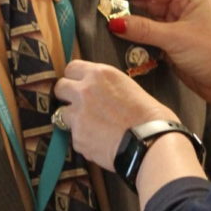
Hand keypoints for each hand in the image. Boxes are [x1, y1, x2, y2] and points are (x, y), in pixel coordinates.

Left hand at [54, 60, 178, 170]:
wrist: (150, 143)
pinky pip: (74, 137)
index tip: (79, 84)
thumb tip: (102, 92)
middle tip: (79, 104)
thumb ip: (108, 86)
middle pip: (60, 87)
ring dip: (72, 119)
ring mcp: (78, 115)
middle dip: (67, 96)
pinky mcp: (77, 138)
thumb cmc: (150, 115)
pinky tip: (99, 142)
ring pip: (61, 114)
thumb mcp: (129, 86)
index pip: (71, 67)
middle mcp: (84, 91)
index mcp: (99, 74)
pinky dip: (83, 139)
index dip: (75, 77)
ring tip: (90, 126)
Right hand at [98, 0, 210, 122]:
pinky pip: (149, 35)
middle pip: (147, 1)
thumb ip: (144, 29)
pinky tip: (120, 36)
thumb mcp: (176, 38)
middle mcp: (183, 7)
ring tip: (105, 20)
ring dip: (129, 21)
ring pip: (146, 19)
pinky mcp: (173, 44)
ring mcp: (178, 26)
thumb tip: (115, 22)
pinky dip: (136, 37)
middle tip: (99, 5)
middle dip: (124, 3)